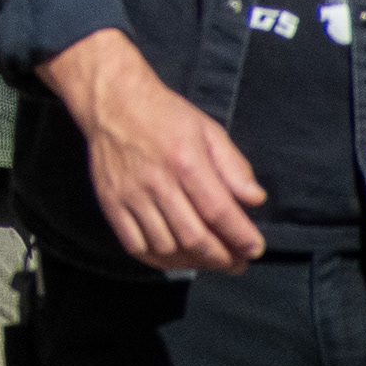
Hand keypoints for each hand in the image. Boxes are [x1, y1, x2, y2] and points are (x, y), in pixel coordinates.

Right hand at [42, 29, 264, 272]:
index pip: (218, 211)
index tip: (254, 249)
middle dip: (221, 257)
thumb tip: (255, 199)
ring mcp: (130, 194)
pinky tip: (173, 256)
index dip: (240, 237)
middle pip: (193, 237)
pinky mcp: (110, 202)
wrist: (112, 102)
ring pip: (165, 246)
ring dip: (192, 261)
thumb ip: (234, 166)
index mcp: (186, 161)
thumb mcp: (208, 131)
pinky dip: (157, 259)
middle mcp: (156, 181)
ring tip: (208, 259)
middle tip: (236, 263)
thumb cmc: (165, 115)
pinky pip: (134, 244)